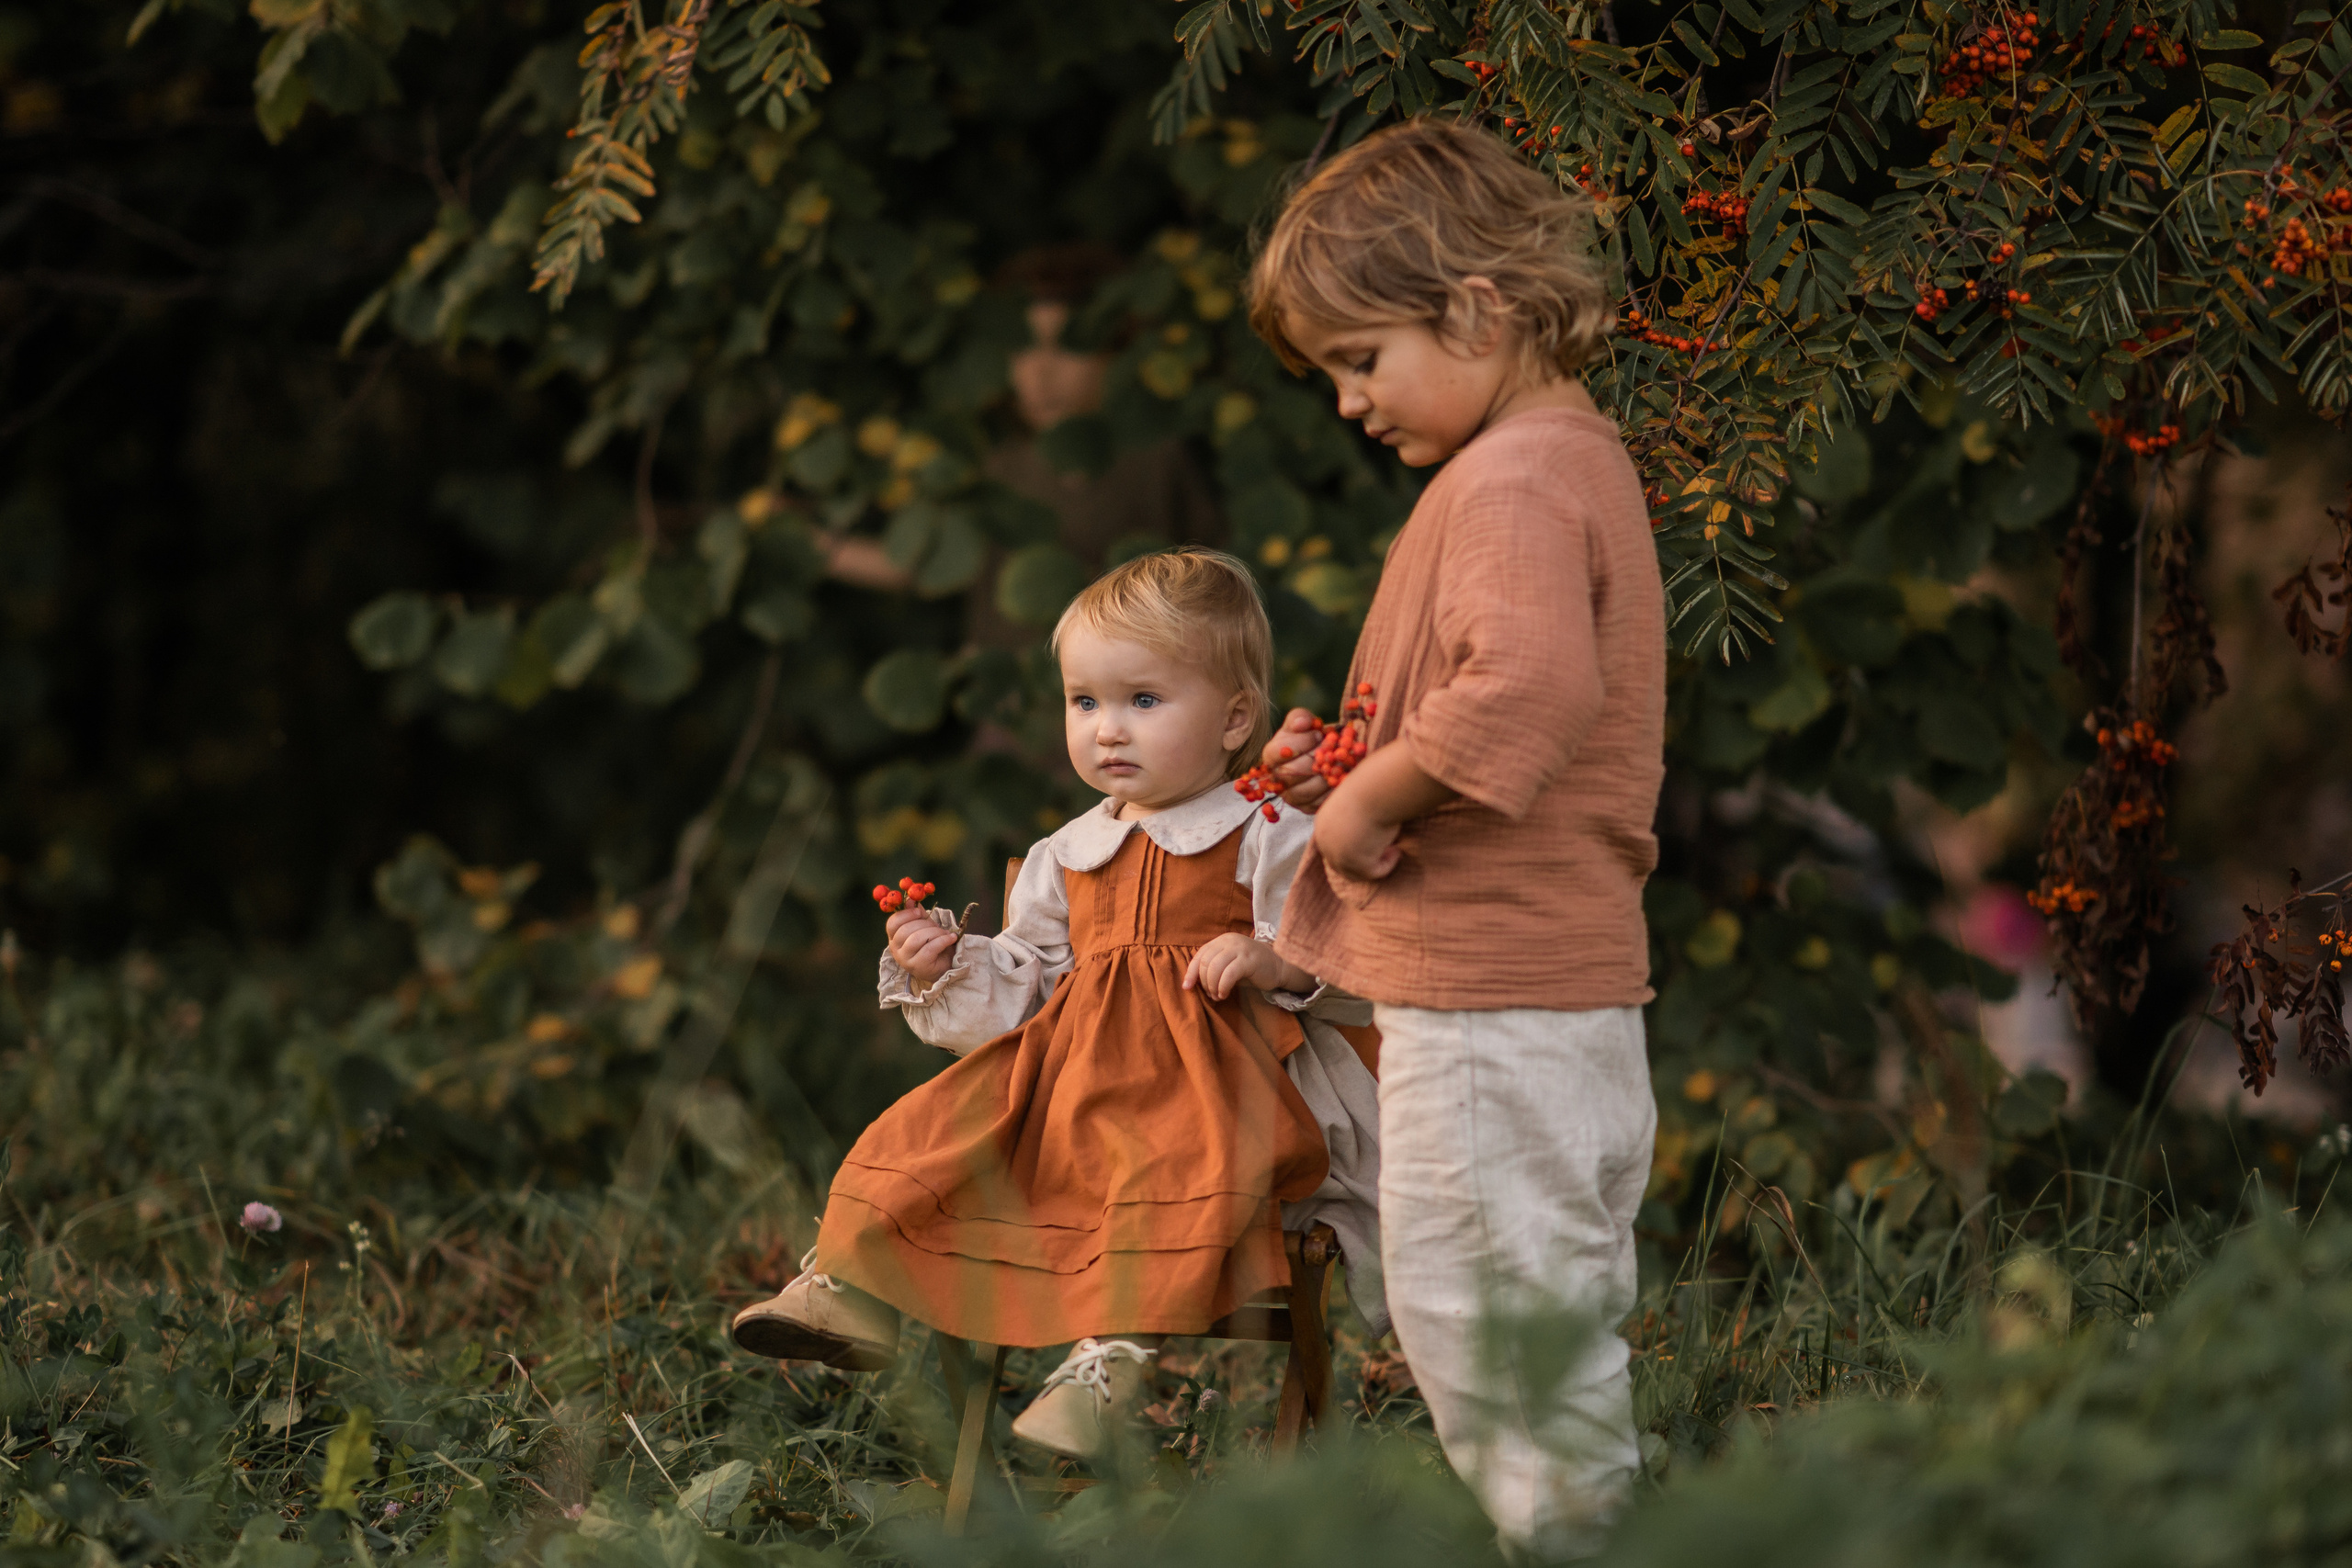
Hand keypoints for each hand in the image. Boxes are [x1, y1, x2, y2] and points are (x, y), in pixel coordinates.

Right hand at [887, 907, 958, 985]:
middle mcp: (896, 950)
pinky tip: (951, 938)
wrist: (943, 966)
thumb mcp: (924, 926)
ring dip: (935, 932)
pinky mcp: (919, 966)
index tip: (920, 911)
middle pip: (906, 930)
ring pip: (917, 939)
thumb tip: (910, 898)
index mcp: (894, 938)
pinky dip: (943, 940)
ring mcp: (906, 960)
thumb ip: (917, 914)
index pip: (892, 923)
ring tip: (945, 933)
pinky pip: (930, 948)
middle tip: (937, 925)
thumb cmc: (932, 944)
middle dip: (925, 923)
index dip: (906, 914)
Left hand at [1182, 933, 1315, 999]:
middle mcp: (1229, 941)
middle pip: (1206, 962)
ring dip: (1212, 986)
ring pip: (1215, 968)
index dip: (1191, 972)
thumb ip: (1213, 968)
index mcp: (1222, 940)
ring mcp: (1240, 948)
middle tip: (1210, 995)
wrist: (1279, 966)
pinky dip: (1222, 987)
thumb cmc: (1251, 969)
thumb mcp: (1229, 964)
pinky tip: (1224, 994)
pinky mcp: (1249, 960)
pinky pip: (1228, 974)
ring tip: (1217, 996)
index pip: (1200, 955)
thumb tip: (1191, 983)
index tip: (1187, 987)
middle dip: (1204, 982)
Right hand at [1261, 708, 1330, 811]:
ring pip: (1304, 791)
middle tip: (1332, 750)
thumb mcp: (1305, 723)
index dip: (1300, 743)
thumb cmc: (1313, 737)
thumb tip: (1302, 724)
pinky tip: (1343, 778)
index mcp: (1271, 756)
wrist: (1327, 756)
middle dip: (1315, 759)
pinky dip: (1332, 790)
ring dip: (1325, 775)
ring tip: (1340, 763)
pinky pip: (1318, 803)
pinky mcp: (1307, 808)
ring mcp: (1290, 796)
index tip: (1318, 735)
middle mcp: (1277, 779)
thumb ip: (1300, 718)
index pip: (1276, 752)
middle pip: (1290, 772)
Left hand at [1313, 774, 1404, 881]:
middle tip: (1388, 849)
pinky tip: (1398, 849)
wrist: (1377, 789)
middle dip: (1365, 860)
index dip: (1355, 850)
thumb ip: (1356, 822)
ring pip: (1358, 873)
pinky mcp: (1356, 863)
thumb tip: (1369, 836)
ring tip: (1394, 848)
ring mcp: (1338, 855)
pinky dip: (1388, 864)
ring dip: (1377, 863)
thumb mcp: (1358, 805)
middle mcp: (1325, 843)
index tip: (1377, 843)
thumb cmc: (1373, 788)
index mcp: (1323, 826)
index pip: (1334, 848)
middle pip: (1342, 865)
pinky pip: (1374, 873)